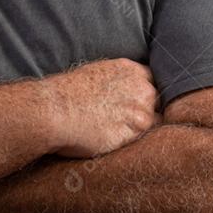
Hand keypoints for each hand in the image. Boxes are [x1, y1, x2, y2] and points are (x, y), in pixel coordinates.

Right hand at [40, 58, 159, 157]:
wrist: (54, 110)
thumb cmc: (66, 93)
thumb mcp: (96, 73)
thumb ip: (118, 81)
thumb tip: (121, 93)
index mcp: (131, 70)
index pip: (154, 81)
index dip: (147, 93)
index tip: (139, 103)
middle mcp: (141, 89)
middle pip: (159, 102)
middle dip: (149, 111)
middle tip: (129, 121)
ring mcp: (140, 112)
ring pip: (155, 123)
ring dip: (143, 129)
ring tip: (123, 134)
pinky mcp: (134, 134)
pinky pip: (144, 140)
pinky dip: (136, 142)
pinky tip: (119, 141)